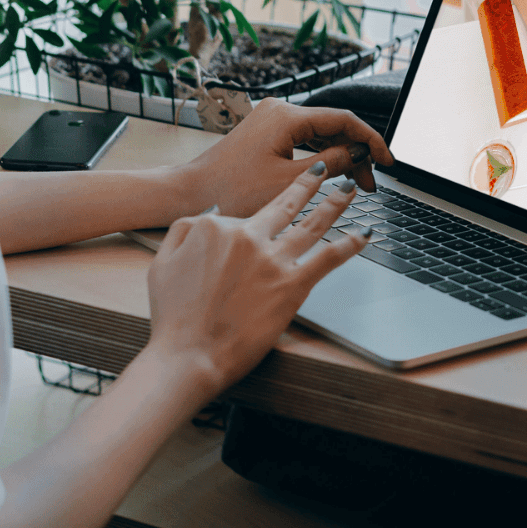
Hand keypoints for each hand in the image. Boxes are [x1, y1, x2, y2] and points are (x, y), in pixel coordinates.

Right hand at [147, 164, 369, 396]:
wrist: (188, 356)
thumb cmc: (173, 317)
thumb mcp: (162, 263)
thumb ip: (183, 231)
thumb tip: (209, 215)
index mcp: (217, 227)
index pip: (244, 215)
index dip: (252, 223)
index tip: (262, 222)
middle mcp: (248, 236)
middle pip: (286, 204)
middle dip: (309, 184)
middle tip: (323, 172)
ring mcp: (273, 260)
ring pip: (312, 223)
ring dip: (334, 203)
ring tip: (349, 189)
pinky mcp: (292, 285)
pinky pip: (328, 258)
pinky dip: (349, 244)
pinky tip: (364, 235)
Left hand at [175, 96, 392, 218]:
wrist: (190, 194)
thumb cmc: (231, 191)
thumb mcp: (289, 182)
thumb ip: (331, 164)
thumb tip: (358, 154)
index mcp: (287, 116)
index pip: (343, 119)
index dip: (370, 140)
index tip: (387, 161)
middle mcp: (280, 111)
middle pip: (333, 126)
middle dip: (356, 153)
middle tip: (370, 183)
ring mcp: (271, 121)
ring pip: (319, 134)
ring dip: (340, 156)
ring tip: (356, 184)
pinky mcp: (266, 134)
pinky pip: (303, 140)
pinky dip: (321, 157)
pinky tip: (332, 176)